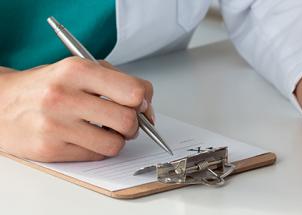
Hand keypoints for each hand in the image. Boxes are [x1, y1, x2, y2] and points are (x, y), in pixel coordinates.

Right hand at [0, 57, 153, 161]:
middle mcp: (65, 96)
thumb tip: (147, 106)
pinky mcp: (51, 150)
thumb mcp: (80, 69)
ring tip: (107, 130)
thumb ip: (117, 81)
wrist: (1, 104)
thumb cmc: (47, 86)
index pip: (133, 91)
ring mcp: (56, 125)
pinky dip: (100, 148)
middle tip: (126, 121)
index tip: (141, 104)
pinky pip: (96, 156)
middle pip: (127, 120)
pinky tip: (89, 138)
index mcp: (77, 70)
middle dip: (134, 124)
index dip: (144, 101)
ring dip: (118, 139)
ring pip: (115, 144)